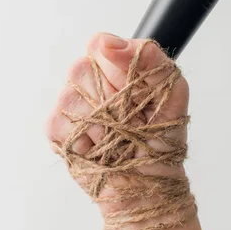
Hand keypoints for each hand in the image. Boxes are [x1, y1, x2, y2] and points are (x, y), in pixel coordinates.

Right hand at [46, 33, 195, 229]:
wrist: (148, 186)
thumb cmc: (161, 142)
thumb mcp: (172, 93)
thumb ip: (148, 58)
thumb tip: (108, 43)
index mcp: (118, 69)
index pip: (100, 46)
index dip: (114, 67)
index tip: (132, 89)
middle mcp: (93, 84)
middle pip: (80, 69)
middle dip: (108, 97)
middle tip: (127, 118)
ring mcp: (73, 108)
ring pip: (69, 97)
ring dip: (98, 122)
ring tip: (115, 138)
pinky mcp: (59, 132)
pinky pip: (58, 122)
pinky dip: (82, 139)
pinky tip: (98, 148)